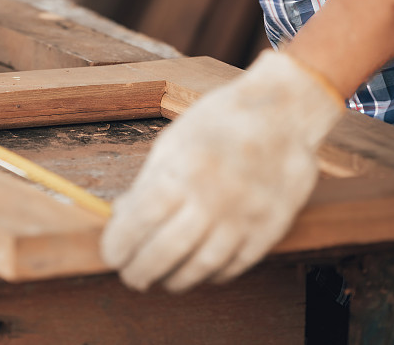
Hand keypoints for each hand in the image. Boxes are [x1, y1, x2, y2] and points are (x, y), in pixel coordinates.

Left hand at [101, 50, 344, 291]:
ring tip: (160, 278)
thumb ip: (147, 183)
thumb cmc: (219, 123)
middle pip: (165, 252)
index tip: (111, 255)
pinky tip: (196, 270)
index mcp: (183, 171)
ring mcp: (244, 217)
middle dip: (140, 271)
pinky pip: (234, 266)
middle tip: (130, 276)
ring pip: (200, 267)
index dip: (119, 245)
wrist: (282, 113)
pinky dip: (210, 275)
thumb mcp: (173, 142)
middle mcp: (213, 198)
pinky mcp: (269, 229)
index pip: (139, 221)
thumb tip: (123, 218)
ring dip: (174, 280)